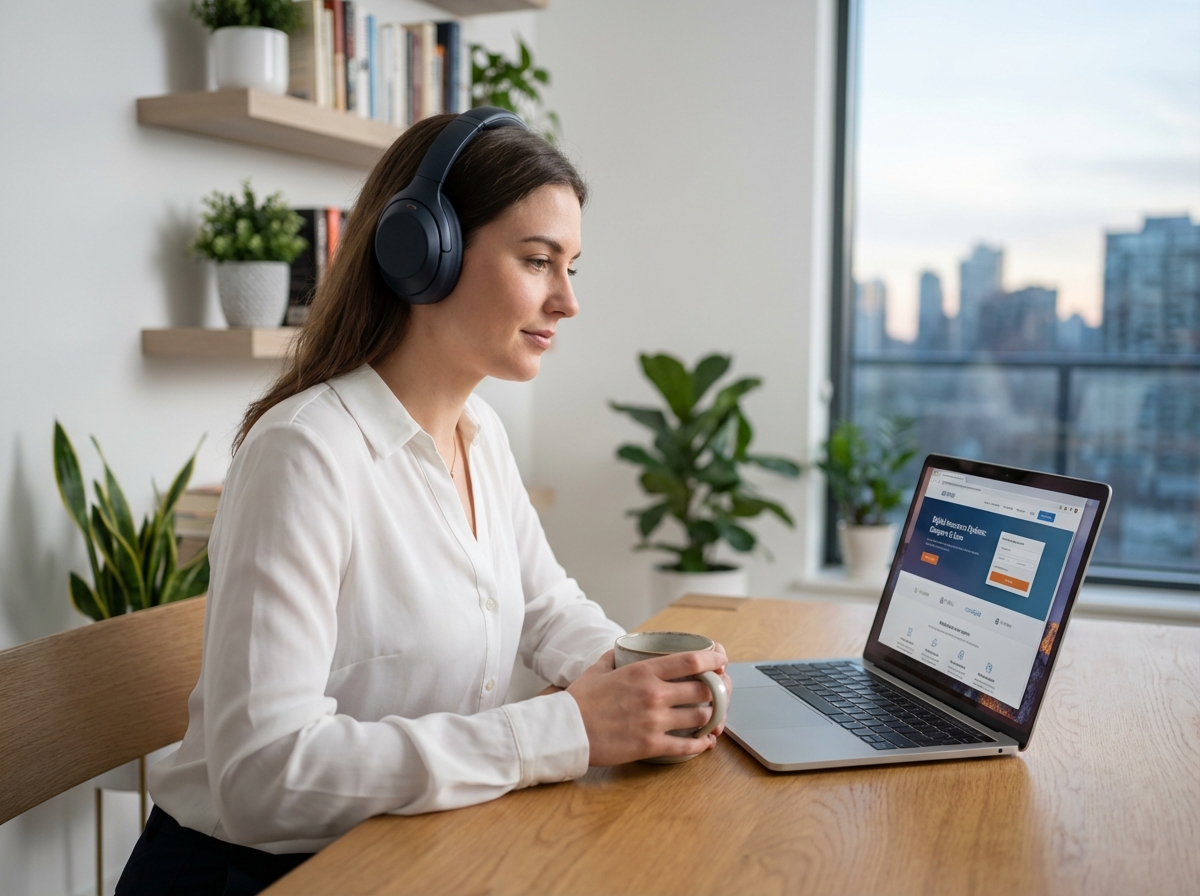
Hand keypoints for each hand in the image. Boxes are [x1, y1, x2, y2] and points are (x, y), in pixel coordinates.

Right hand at [566, 643, 731, 765]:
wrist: (566, 731)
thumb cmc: (579, 701)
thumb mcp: (599, 669)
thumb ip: (615, 658)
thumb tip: (623, 650)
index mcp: (643, 672)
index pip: (691, 660)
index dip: (713, 658)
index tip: (721, 659)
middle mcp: (654, 694)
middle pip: (704, 689)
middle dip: (719, 689)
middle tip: (722, 691)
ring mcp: (654, 721)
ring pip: (701, 717)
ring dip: (712, 717)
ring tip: (714, 717)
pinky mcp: (651, 745)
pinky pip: (687, 746)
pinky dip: (702, 745)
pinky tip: (706, 742)